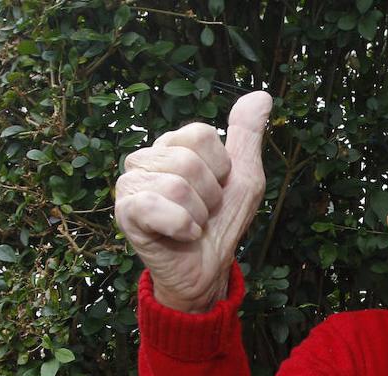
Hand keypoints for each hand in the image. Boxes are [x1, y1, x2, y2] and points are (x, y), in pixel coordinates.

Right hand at [115, 91, 272, 311]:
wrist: (207, 269)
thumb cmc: (221, 223)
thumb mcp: (244, 176)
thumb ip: (247, 135)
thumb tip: (262, 95)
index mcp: (171, 146)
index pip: (202, 134)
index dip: (221, 168)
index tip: (217, 189)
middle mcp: (145, 159)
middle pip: (189, 159)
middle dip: (210, 194)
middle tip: (203, 212)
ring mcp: (131, 185)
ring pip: (178, 184)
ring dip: (198, 214)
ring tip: (191, 224)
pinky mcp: (125, 212)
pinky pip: (158, 206)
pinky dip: (182, 226)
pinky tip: (181, 235)